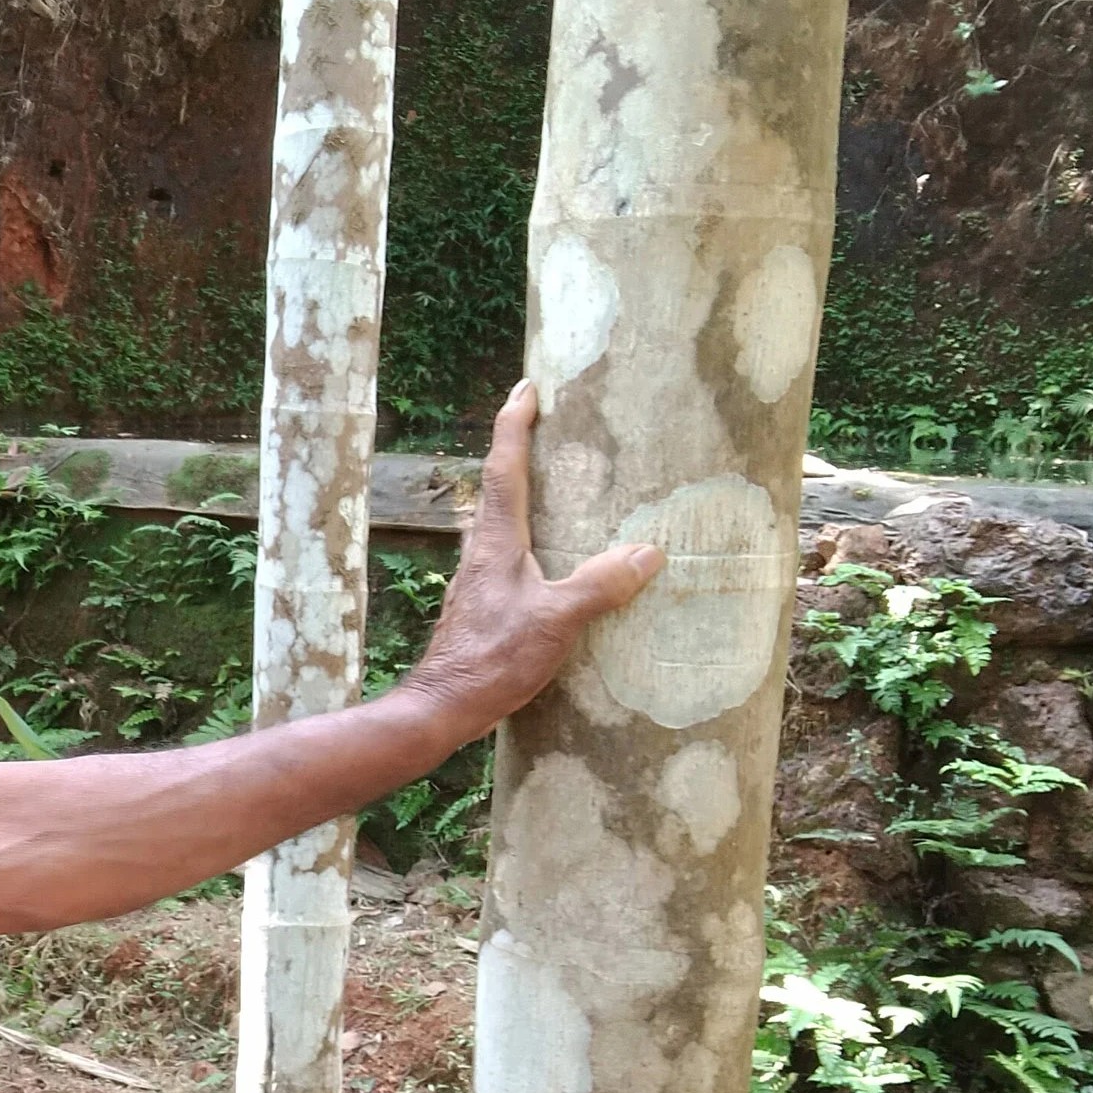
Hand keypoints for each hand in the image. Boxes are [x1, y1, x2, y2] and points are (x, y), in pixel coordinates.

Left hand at [395, 380, 663, 737]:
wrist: (444, 706)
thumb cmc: (492, 660)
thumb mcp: (556, 621)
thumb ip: (599, 585)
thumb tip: (648, 553)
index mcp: (496, 542)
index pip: (504, 468)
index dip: (515, 425)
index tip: (527, 387)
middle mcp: (482, 550)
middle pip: (499, 485)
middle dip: (520, 448)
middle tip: (546, 420)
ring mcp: (480, 576)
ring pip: (503, 519)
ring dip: (524, 491)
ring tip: (558, 480)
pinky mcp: (484, 601)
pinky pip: (510, 550)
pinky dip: (531, 532)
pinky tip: (551, 551)